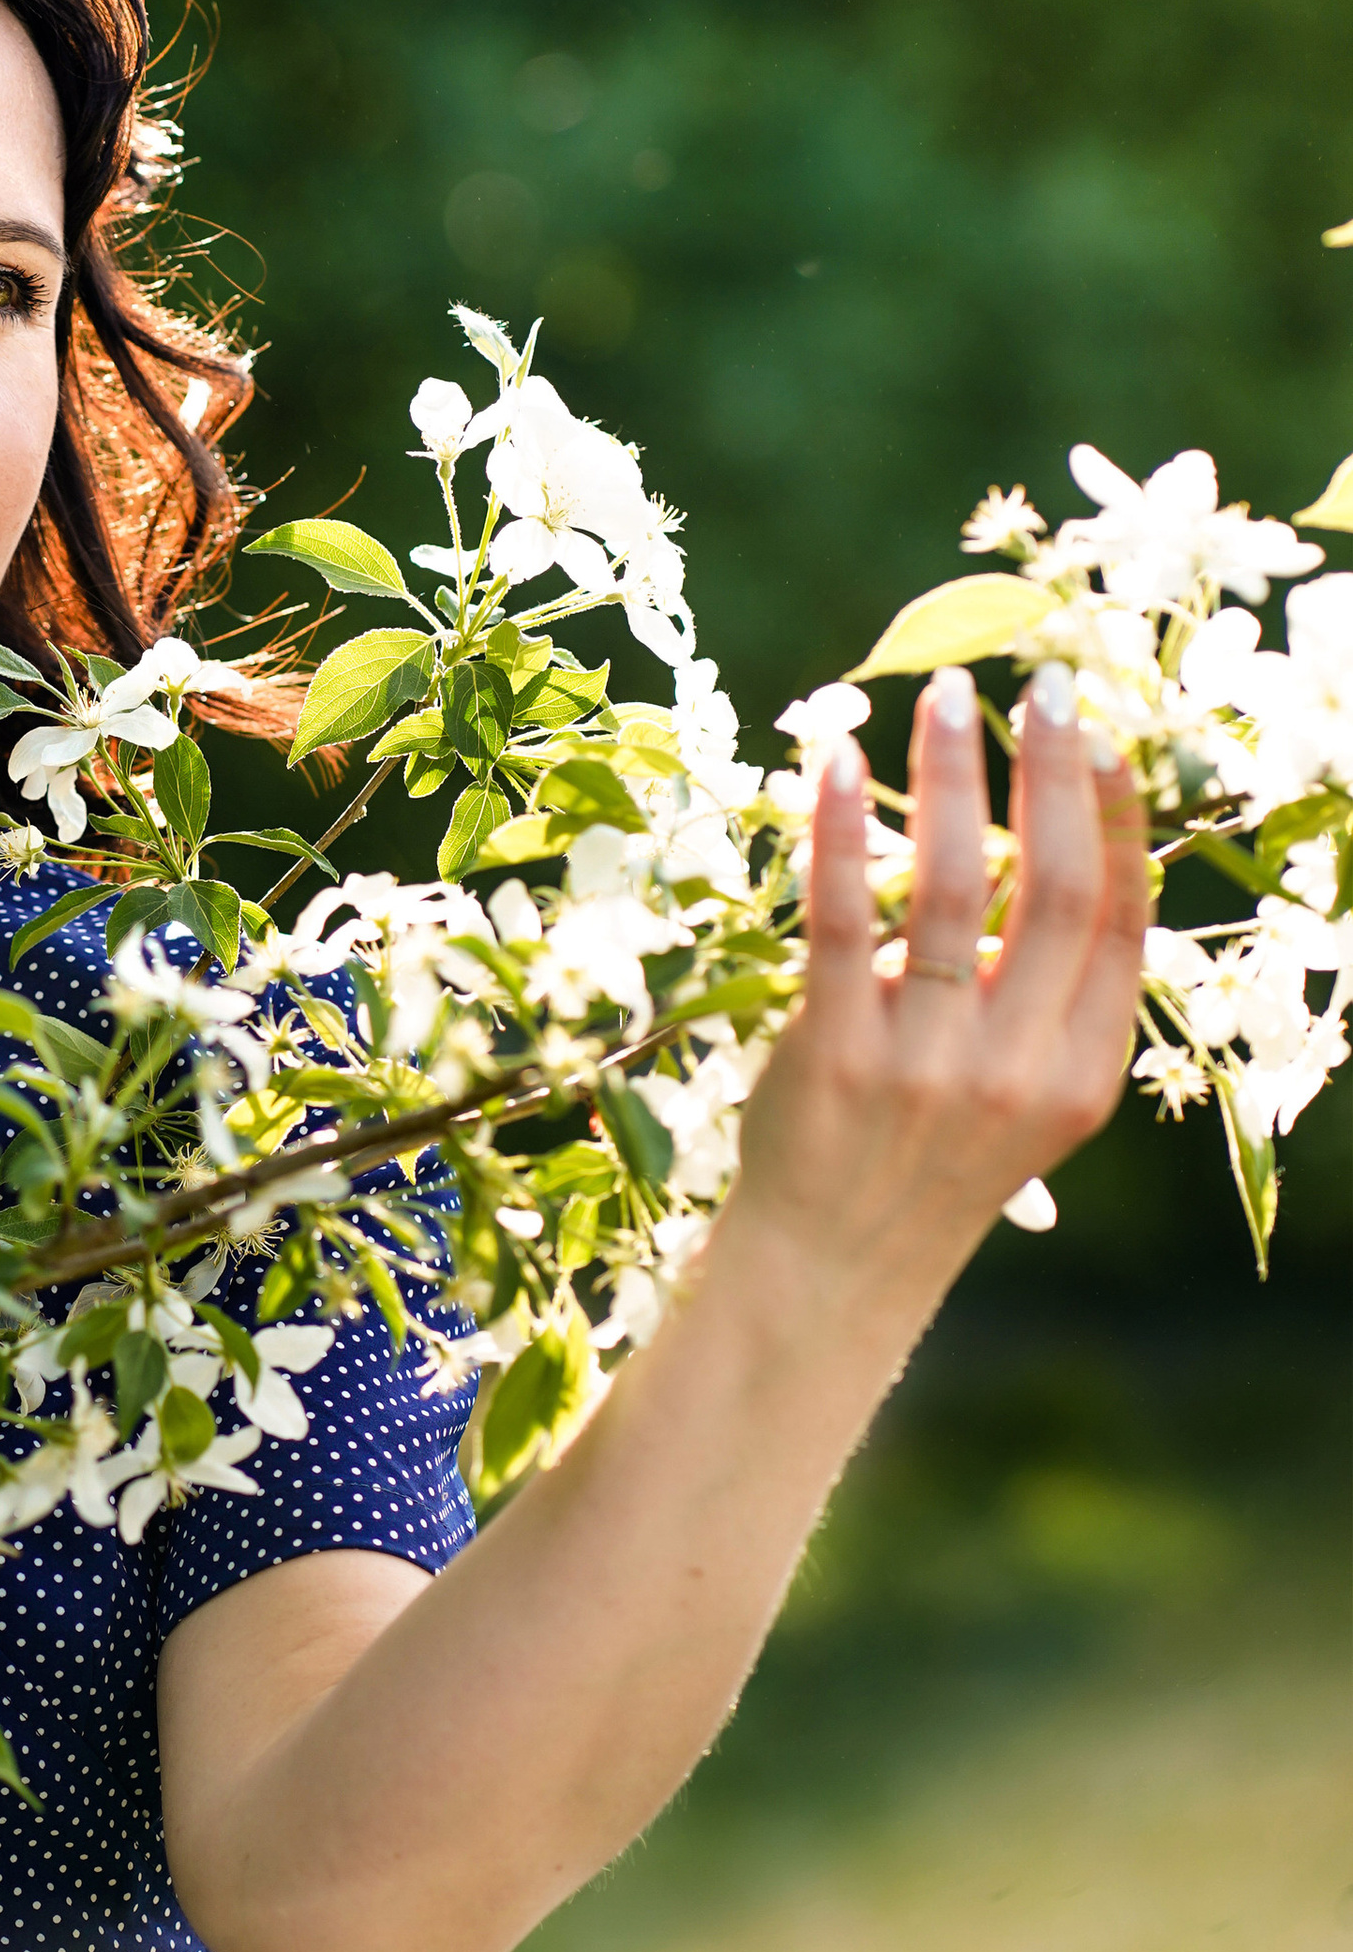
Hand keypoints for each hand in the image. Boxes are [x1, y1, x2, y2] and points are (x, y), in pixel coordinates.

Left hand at [729, 660, 1149, 1314]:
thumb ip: (1043, 997)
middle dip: (1053, 774)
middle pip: (1055, 890)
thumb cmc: (927, 1160)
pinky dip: (840, 831)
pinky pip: (841, 921)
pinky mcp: (834, 1055)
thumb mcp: (1023, 1098)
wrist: (832, 1269)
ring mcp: (927, 1064)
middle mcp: (1020, 1068)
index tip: (1096, 735)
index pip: (1120, 923)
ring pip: (955, 889)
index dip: (1114, 820)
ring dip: (953, 776)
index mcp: (1082, 1073)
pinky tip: (834, 760)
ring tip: (947, 694)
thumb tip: (1051, 842)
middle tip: (1043, 682)